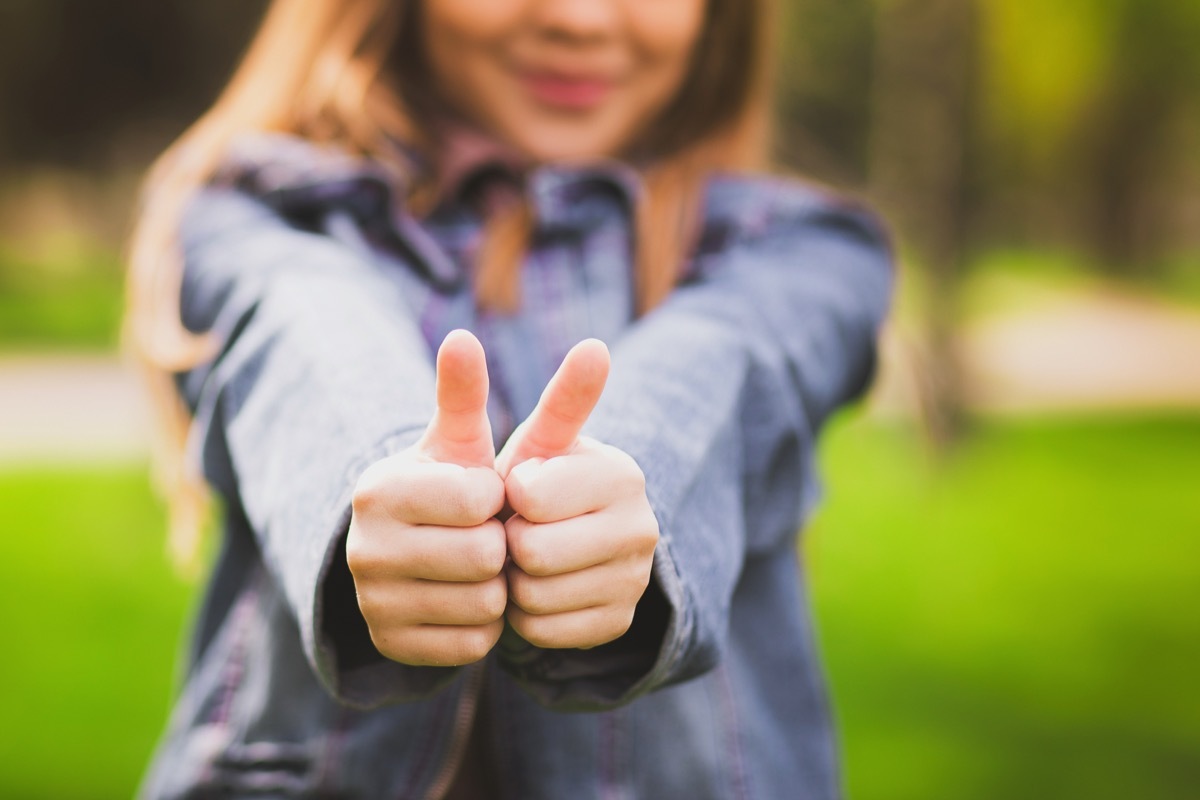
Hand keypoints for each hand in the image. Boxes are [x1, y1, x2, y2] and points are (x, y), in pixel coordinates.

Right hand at [346, 330, 506, 666]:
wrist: (407, 550)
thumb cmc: (447, 484)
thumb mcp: (458, 440)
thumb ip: (463, 391)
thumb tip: (462, 336)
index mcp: (380, 490)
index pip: (482, 500)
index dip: (498, 498)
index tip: (483, 494)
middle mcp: (364, 548)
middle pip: (484, 558)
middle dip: (500, 545)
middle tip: (485, 534)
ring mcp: (372, 603)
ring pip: (482, 605)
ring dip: (496, 587)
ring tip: (478, 565)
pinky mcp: (391, 645)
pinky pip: (472, 644)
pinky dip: (483, 625)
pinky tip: (467, 598)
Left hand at [496, 339, 659, 649]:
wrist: (563, 539)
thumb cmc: (542, 479)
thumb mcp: (541, 438)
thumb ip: (560, 396)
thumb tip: (597, 346)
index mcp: (621, 473)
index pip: (528, 495)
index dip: (509, 494)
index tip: (521, 487)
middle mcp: (642, 527)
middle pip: (531, 551)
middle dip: (507, 541)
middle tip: (518, 528)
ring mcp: (635, 581)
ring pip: (535, 597)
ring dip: (513, 581)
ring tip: (525, 557)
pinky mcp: (619, 624)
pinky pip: (544, 632)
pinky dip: (526, 616)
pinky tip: (536, 589)